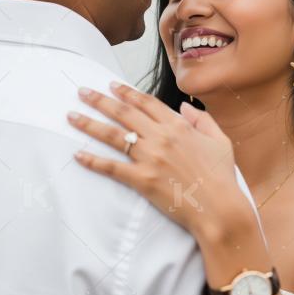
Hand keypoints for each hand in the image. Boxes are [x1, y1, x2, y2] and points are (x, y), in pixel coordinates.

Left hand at [67, 82, 243, 236]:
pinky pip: (112, 167)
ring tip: (71, 116)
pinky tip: (78, 155)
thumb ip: (202, 120)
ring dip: (89, 124)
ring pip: (113, 135)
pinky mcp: (142, 180)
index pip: (146, 102)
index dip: (126, 92)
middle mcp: (161, 137)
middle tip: (82, 92)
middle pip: (124, 113)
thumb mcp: (220, 141)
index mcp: (179, 126)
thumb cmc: (221, 177)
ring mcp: (150, 158)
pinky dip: (93, 160)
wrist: (219, 208)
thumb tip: (184, 107)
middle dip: (100, 100)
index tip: (111, 85)